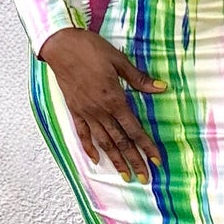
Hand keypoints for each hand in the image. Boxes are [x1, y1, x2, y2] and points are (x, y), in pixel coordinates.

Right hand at [37, 27, 166, 183]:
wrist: (61, 45)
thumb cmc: (90, 49)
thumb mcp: (119, 60)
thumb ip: (139, 79)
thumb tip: (161, 88)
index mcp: (114, 99)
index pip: (134, 129)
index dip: (147, 146)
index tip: (156, 161)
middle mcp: (100, 111)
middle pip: (120, 141)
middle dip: (134, 161)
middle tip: (145, 178)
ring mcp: (86, 112)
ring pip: (103, 142)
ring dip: (115, 160)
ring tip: (126, 175)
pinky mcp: (74, 110)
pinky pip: (82, 133)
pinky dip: (89, 148)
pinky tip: (96, 160)